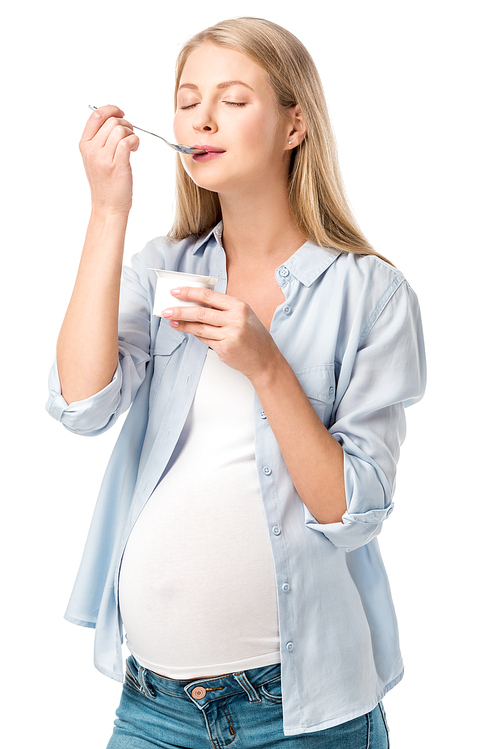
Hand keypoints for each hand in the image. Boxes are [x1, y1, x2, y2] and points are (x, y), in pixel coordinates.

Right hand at [79, 104, 138, 215]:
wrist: (108, 206)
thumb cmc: (105, 183)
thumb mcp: (94, 159)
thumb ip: (99, 140)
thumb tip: (113, 121)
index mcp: (84, 145)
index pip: (96, 115)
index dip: (110, 109)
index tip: (120, 112)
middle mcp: (92, 149)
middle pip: (111, 121)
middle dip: (125, 123)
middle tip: (130, 134)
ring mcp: (104, 158)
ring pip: (120, 129)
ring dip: (131, 133)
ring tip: (132, 144)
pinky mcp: (117, 165)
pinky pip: (128, 141)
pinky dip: (135, 141)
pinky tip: (135, 148)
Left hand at [162, 287, 280, 380]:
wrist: (265, 359)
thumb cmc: (253, 337)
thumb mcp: (243, 316)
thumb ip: (223, 309)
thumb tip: (196, 304)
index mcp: (239, 306)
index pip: (209, 295)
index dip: (190, 292)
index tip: (176, 292)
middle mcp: (235, 319)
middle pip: (201, 311)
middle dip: (180, 310)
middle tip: (166, 309)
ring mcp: (230, 334)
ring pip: (199, 327)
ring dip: (183, 324)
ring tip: (171, 321)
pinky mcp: (225, 348)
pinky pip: (205, 339)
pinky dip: (195, 335)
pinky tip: (186, 331)